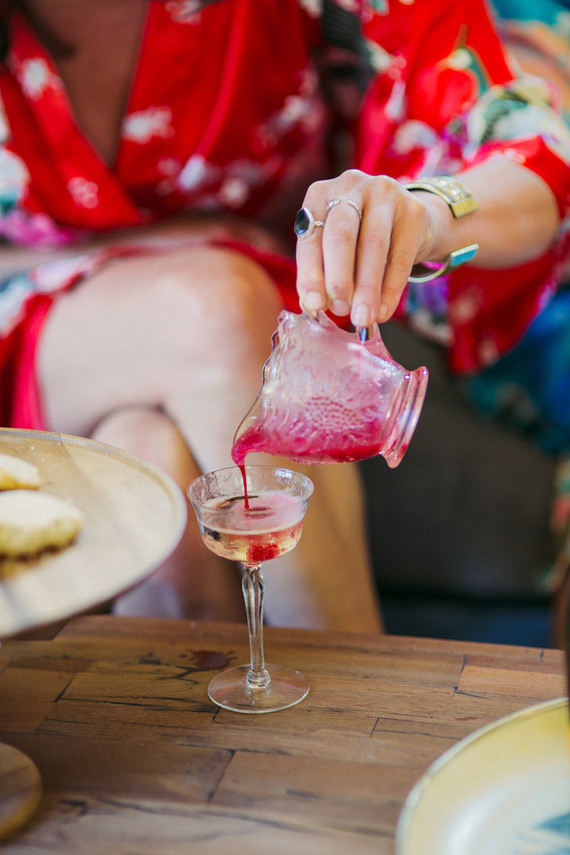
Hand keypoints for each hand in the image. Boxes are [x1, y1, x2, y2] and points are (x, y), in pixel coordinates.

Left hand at [295, 169, 441, 327]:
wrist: (408, 219)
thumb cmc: (359, 238)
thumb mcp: (334, 247)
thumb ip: (321, 272)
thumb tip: (313, 305)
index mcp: (320, 194)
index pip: (310, 236)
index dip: (310, 273)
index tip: (313, 304)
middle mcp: (350, 186)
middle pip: (341, 235)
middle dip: (338, 278)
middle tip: (340, 310)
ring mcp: (384, 193)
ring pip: (372, 246)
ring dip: (367, 289)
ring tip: (362, 318)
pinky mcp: (413, 210)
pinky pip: (400, 256)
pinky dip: (390, 289)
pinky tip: (383, 311)